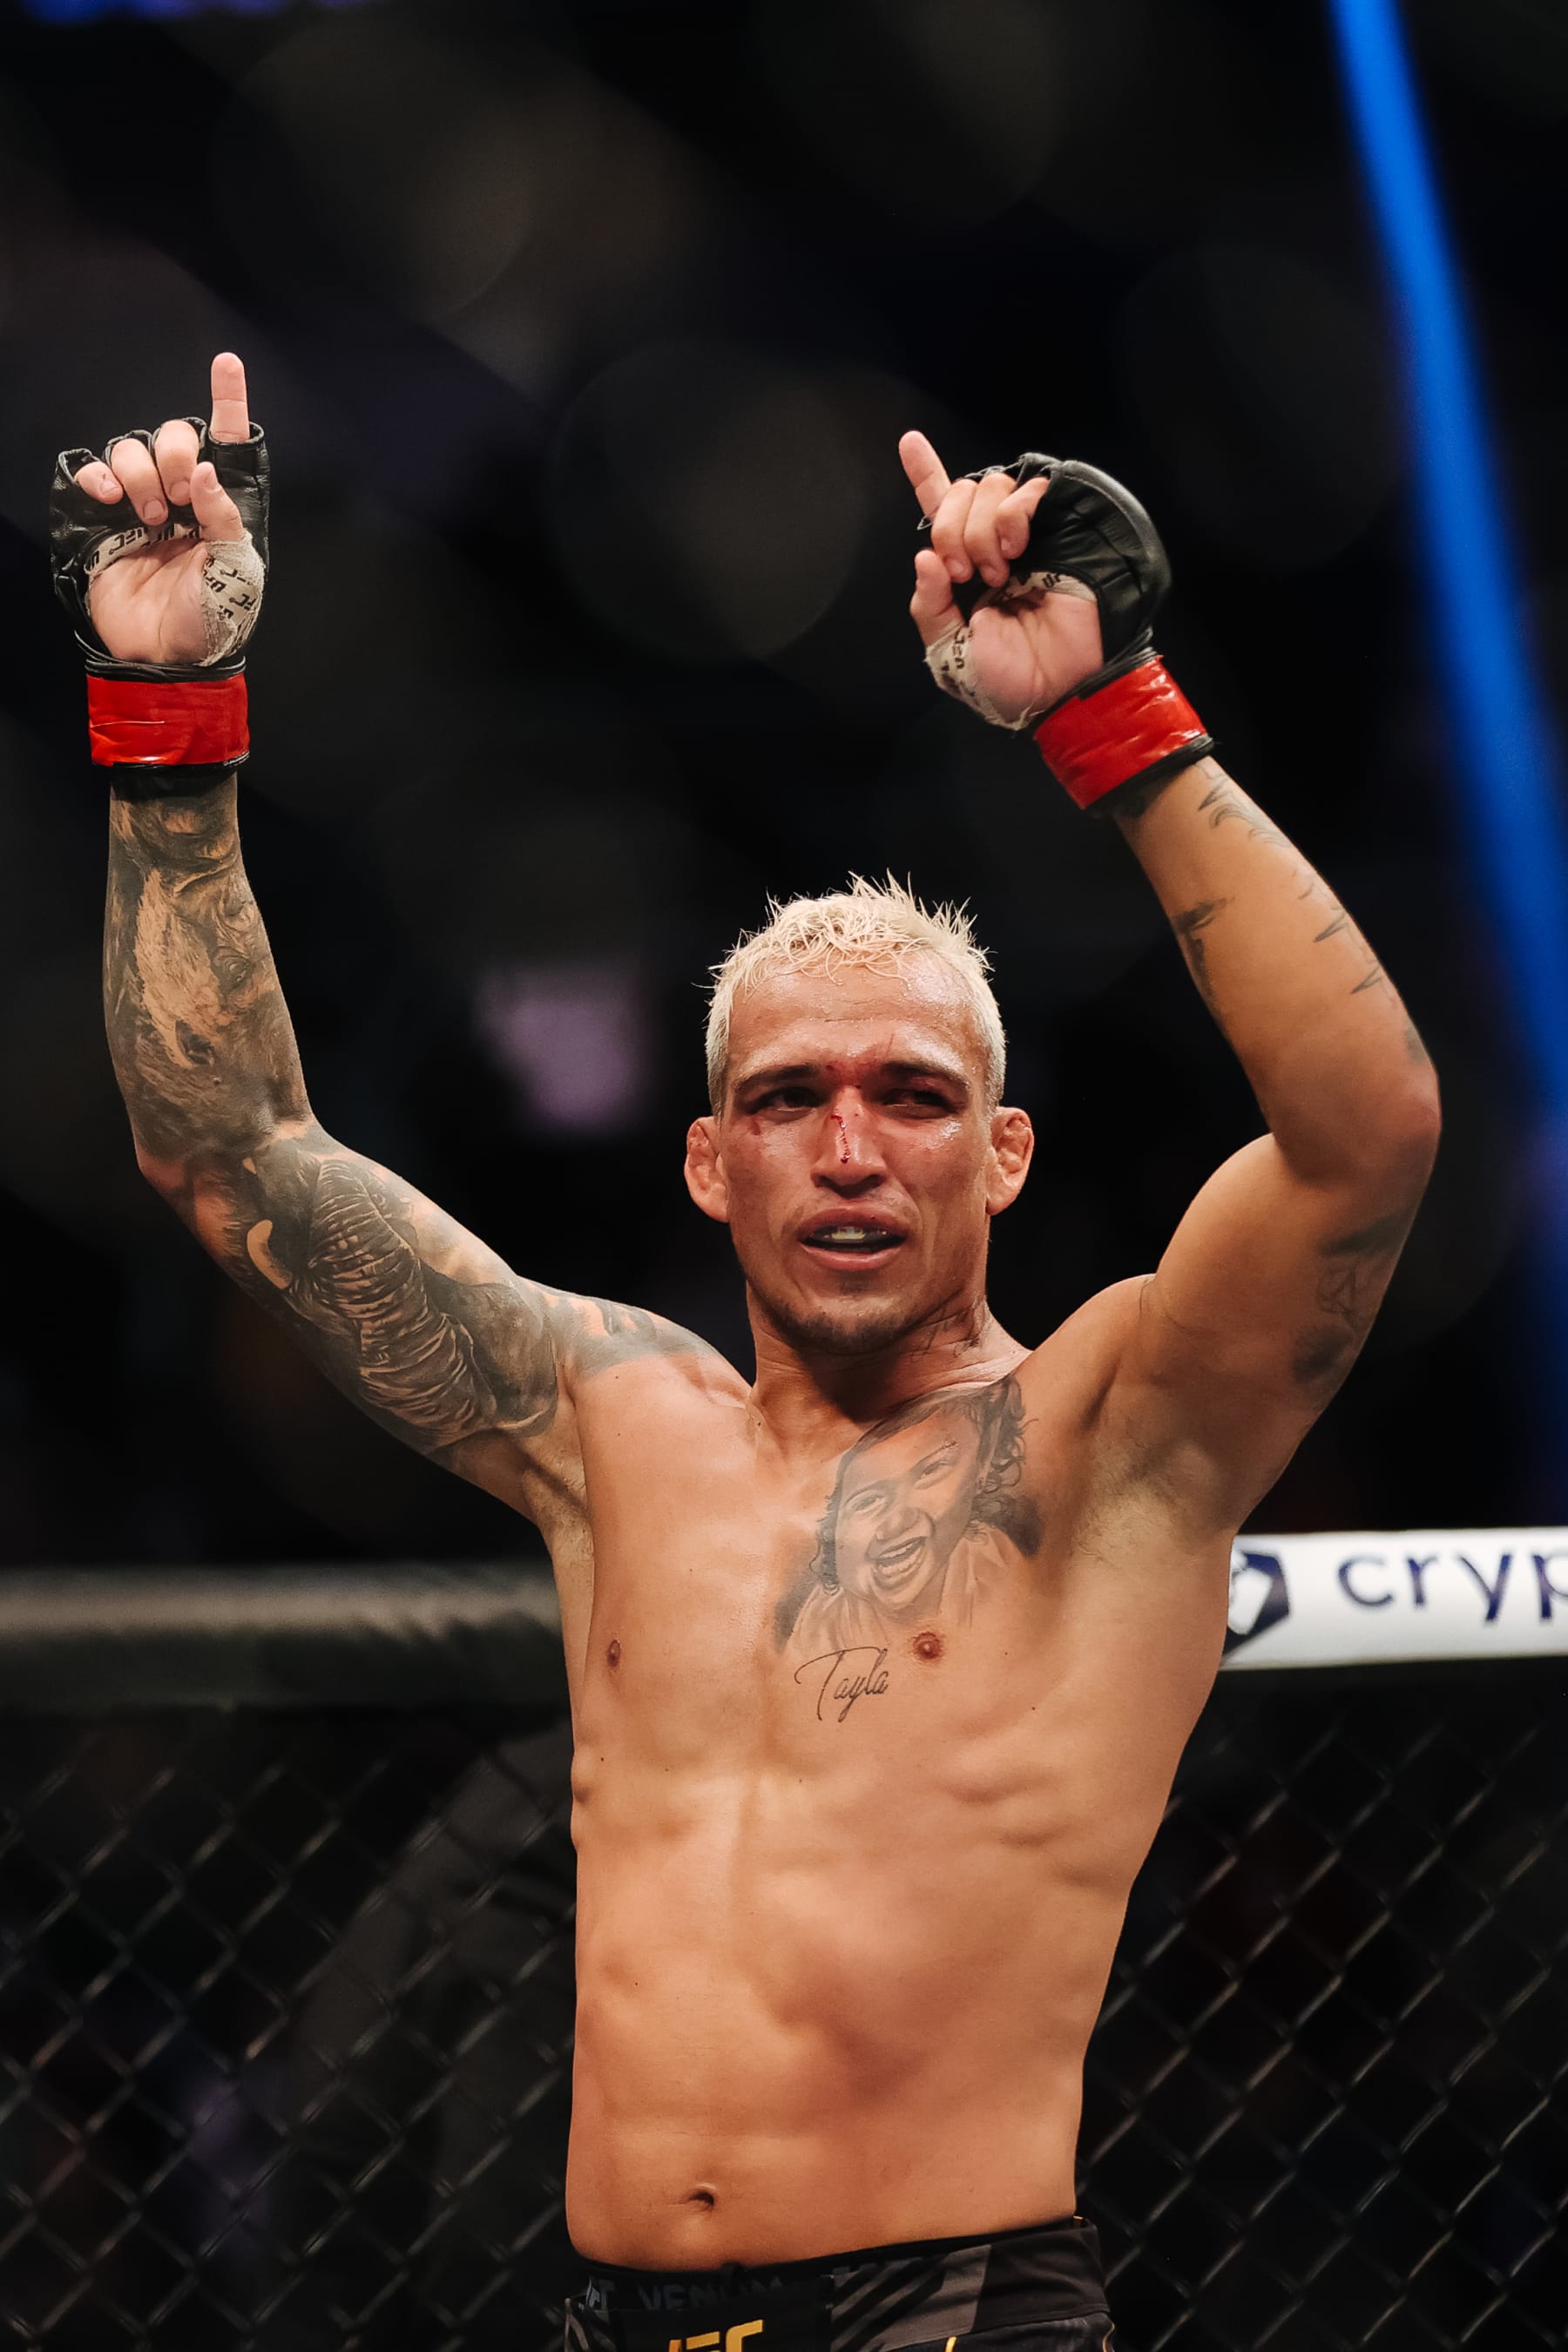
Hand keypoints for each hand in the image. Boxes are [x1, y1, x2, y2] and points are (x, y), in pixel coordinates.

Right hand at [75, 353, 251, 667]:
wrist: (165, 655)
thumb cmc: (210, 617)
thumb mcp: (236, 571)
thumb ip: (225, 518)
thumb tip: (207, 472)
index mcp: (222, 505)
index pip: (227, 442)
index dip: (228, 400)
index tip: (227, 363)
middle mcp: (183, 496)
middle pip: (174, 436)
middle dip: (177, 455)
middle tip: (181, 501)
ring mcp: (141, 505)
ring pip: (133, 448)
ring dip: (141, 473)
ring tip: (150, 518)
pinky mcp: (103, 520)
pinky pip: (93, 472)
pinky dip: (98, 475)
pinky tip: (109, 499)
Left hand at [899, 431, 1105, 726]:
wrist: (1057, 687)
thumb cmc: (1007, 679)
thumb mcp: (949, 650)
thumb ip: (929, 605)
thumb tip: (925, 556)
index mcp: (966, 567)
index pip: (943, 512)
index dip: (926, 474)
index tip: (910, 442)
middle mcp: (994, 543)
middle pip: (961, 492)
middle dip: (950, 531)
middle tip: (964, 574)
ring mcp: (1028, 533)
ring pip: (989, 486)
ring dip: (980, 531)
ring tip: (998, 573)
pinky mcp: (1058, 527)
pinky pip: (1025, 493)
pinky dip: (1010, 518)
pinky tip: (1016, 552)